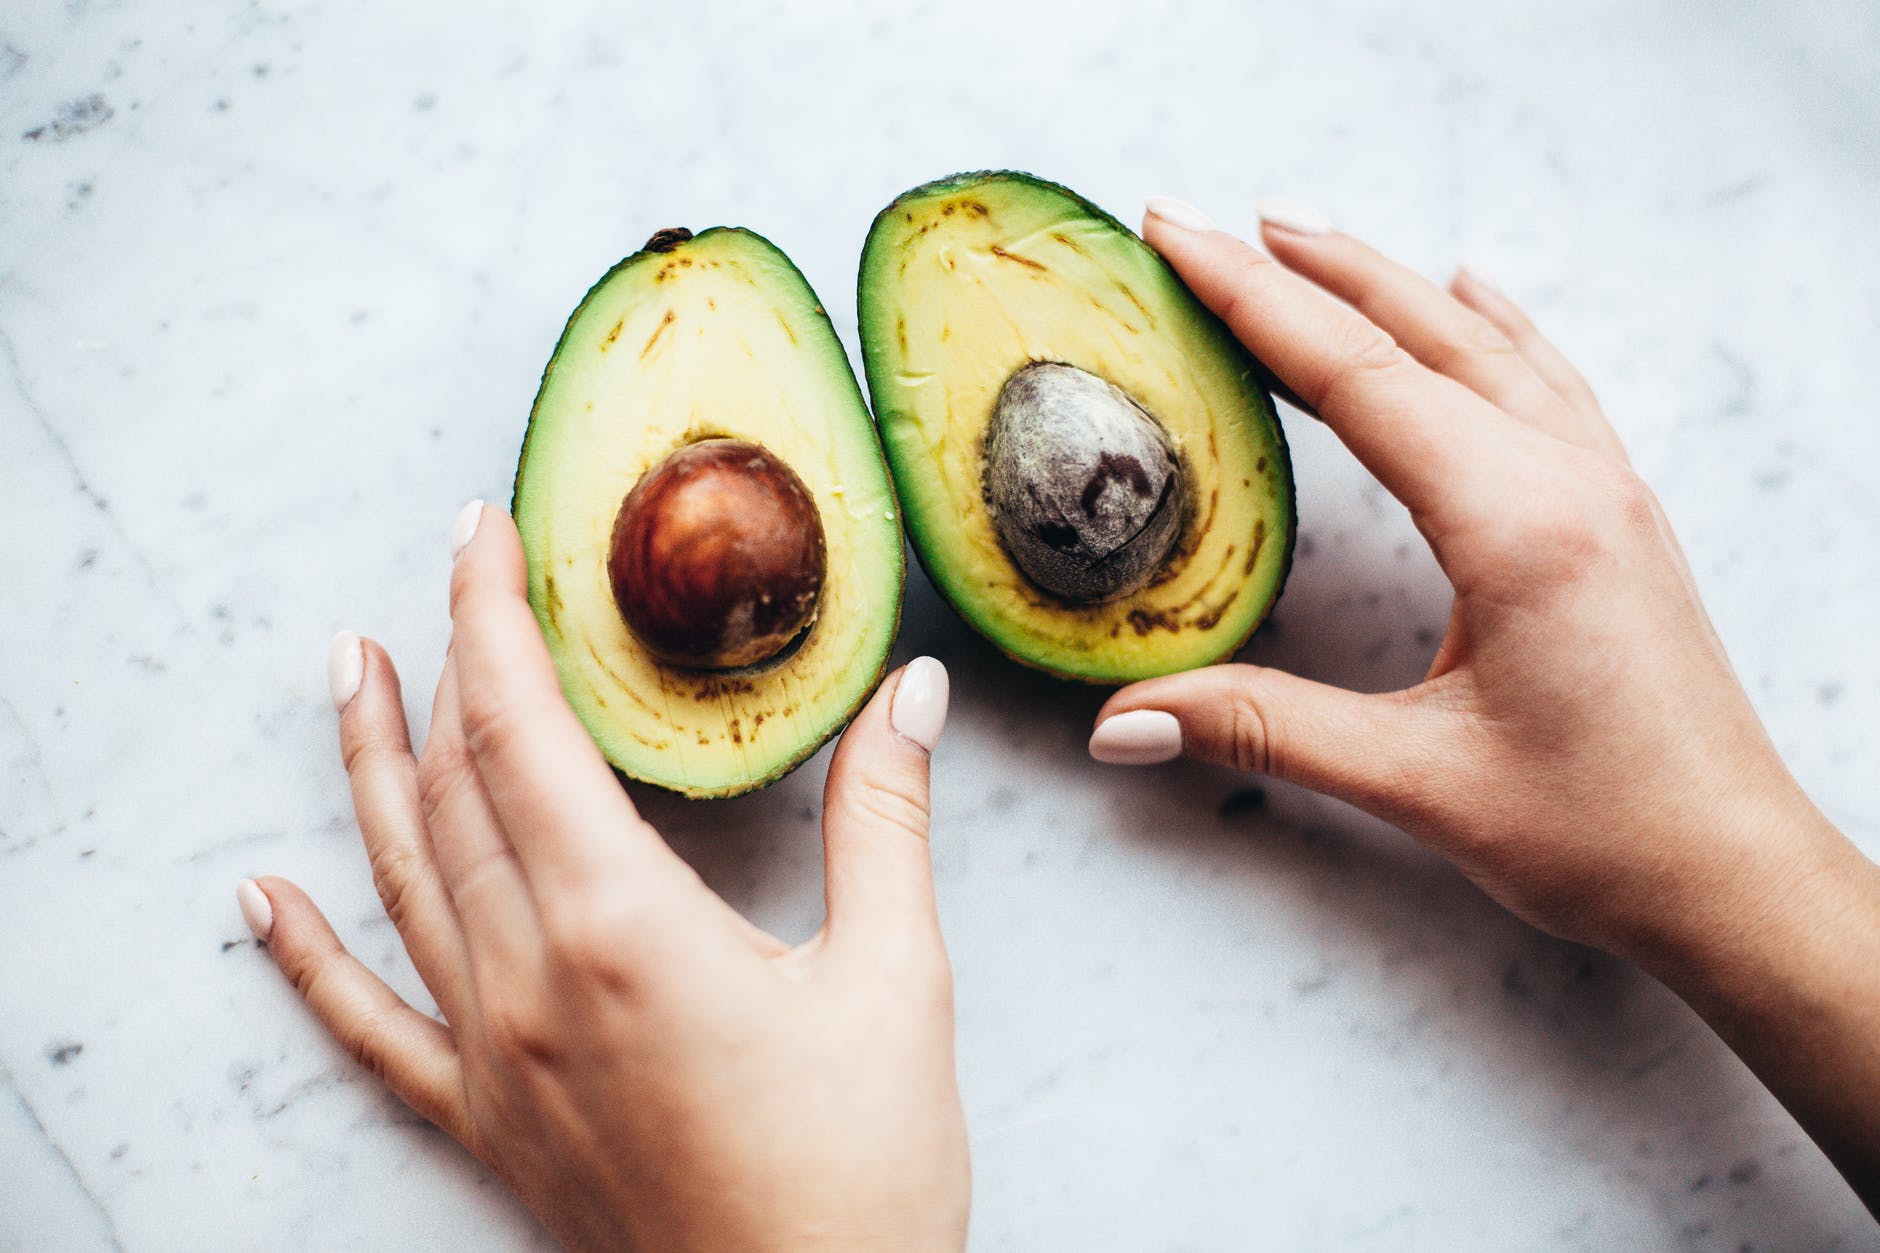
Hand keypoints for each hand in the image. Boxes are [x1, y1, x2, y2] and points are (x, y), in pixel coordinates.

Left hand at [238, 505, 968, 1251]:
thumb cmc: (860, 1179)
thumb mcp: (894, 983)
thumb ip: (884, 822)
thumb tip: (907, 693)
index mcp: (625, 928)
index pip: (523, 732)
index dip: (494, 620)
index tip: (482, 534)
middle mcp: (531, 981)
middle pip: (453, 786)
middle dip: (442, 663)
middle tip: (443, 572)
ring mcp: (494, 1056)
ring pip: (401, 878)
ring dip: (367, 766)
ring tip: (350, 672)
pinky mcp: (487, 1121)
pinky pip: (367, 1026)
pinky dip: (304, 958)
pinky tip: (263, 900)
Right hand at [1089, 198, 1879, 1206]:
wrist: (1733, 876)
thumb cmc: (1601, 836)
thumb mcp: (1417, 780)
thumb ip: (1262, 730)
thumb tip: (1124, 722)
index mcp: (1519, 526)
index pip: (1359, 379)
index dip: (1255, 302)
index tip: (1181, 236)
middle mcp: (1570, 483)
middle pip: (1418, 337)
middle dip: (1306, 268)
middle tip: (1210, 221)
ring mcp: (1606, 490)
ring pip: (1484, 346)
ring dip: (1387, 284)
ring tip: (1308, 238)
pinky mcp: (1618, 516)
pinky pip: (1545, 381)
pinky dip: (1488, 325)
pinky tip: (1471, 293)